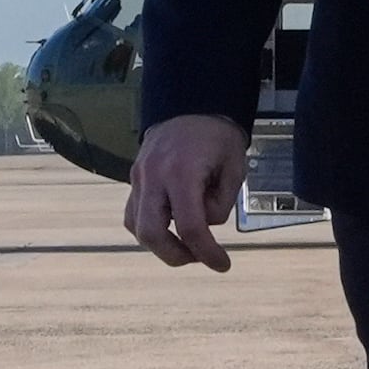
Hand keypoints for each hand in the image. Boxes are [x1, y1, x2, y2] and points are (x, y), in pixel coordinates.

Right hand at [124, 114, 244, 271]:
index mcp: (182, 172)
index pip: (190, 226)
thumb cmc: (218, 138)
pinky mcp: (134, 178)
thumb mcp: (235, 169)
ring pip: (136, 226)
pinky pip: (133, 213)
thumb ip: (221, 203)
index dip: (207, 253)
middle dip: (175, 256)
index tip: (223, 264)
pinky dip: (149, 228)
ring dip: (161, 245)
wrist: (192, 104)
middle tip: (199, 257)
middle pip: (151, 233)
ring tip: (187, 243)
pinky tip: (171, 226)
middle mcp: (154, 176)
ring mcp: (139, 177)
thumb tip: (205, 226)